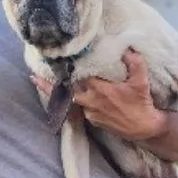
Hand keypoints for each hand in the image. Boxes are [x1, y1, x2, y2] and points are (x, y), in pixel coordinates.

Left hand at [30, 49, 162, 139]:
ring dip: (66, 94)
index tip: (52, 62)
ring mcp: (91, 113)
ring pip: (74, 101)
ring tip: (53, 85)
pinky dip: (78, 102)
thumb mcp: (141, 81)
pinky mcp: (94, 121)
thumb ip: (134, 63)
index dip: (67, 69)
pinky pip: (82, 109)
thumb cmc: (142, 104)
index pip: (78, 77)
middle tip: (33, 78)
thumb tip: (128, 49)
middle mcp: (91, 102)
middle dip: (49, 86)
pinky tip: (79, 96)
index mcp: (100, 90)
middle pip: (66, 92)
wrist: (143, 128)